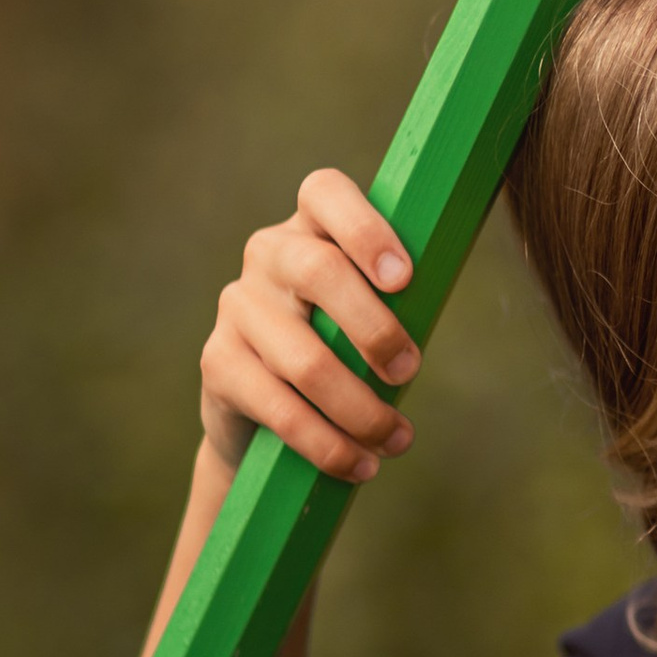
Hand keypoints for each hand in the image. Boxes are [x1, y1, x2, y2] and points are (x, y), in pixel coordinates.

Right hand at [200, 169, 419, 481]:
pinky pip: (279, 407)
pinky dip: (329, 443)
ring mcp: (237, 305)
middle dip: (375, 329)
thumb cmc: (344, 345)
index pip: (325, 192)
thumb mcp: (373, 312)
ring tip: (398, 440)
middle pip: (319, 273)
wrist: (264, 409)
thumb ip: (399, 302)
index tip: (405, 279)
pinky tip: (361, 464)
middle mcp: (268, 253)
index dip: (366, 229)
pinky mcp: (218, 362)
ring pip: (304, 357)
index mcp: (313, 226)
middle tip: (410, 372)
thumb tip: (438, 321)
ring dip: (361, 408)